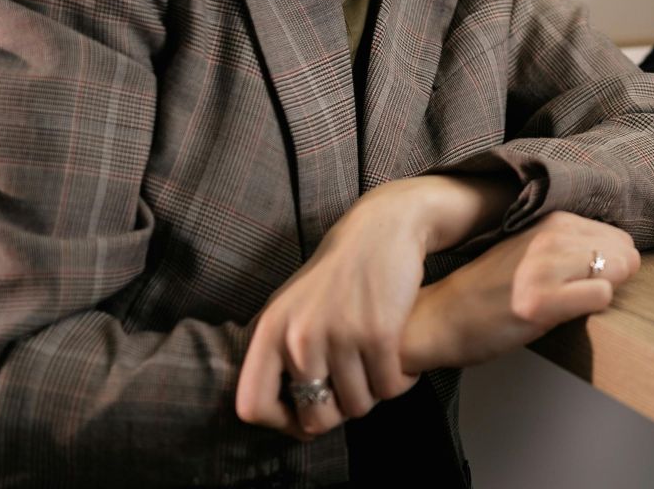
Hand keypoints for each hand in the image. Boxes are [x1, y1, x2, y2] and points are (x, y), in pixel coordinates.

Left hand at [234, 182, 433, 439]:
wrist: (382, 228)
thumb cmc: (337, 274)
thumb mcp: (292, 306)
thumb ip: (281, 353)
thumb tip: (281, 414)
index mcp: (270, 331)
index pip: (252, 407)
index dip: (280, 424)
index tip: (307, 414)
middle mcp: (299, 337)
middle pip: (316, 417)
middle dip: (340, 414)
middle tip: (355, 392)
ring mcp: (339, 335)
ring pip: (358, 406)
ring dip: (374, 396)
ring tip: (380, 372)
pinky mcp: (380, 332)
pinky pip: (390, 387)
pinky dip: (399, 383)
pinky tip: (401, 364)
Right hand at [399, 211, 638, 371]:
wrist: (441, 318)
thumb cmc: (491, 290)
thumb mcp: (532, 250)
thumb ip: (572, 245)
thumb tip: (626, 256)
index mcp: (552, 220)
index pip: (618, 236)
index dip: (611, 263)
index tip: (584, 279)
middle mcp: (550, 236)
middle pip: (624, 252)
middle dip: (614, 277)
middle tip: (578, 294)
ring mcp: (544, 267)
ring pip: (617, 270)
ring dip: (601, 292)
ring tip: (566, 303)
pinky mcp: (540, 301)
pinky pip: (601, 296)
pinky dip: (592, 309)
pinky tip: (562, 314)